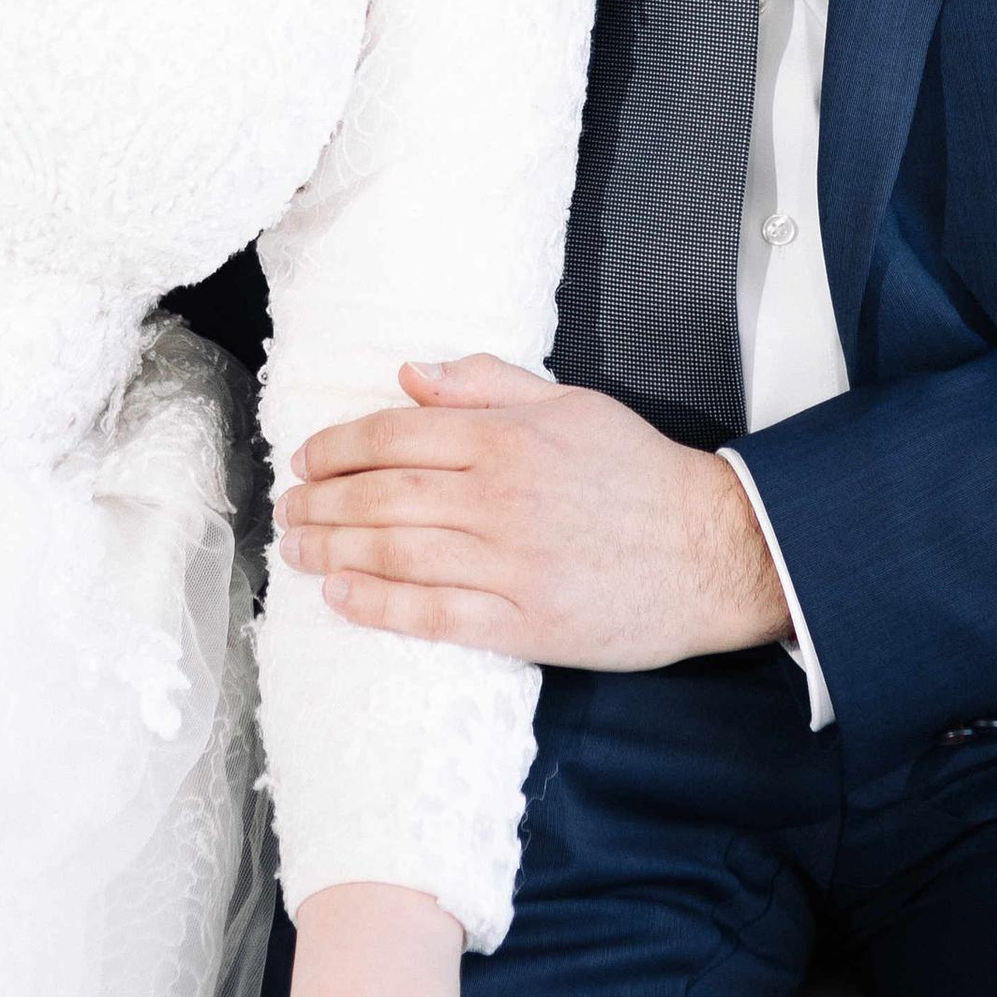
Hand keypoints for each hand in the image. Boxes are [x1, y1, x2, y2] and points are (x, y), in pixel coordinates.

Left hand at [277, 359, 789, 670]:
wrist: (712, 549)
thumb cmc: (640, 473)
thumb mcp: (569, 402)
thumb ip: (487, 382)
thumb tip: (411, 374)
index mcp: (507, 439)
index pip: (396, 435)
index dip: (338, 447)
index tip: (305, 460)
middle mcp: (500, 498)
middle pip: (383, 497)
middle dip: (321, 503)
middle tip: (284, 510)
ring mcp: (510, 564)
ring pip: (396, 555)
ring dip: (333, 552)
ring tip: (296, 551)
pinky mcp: (524, 622)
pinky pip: (435, 615)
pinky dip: (379, 608)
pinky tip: (342, 599)